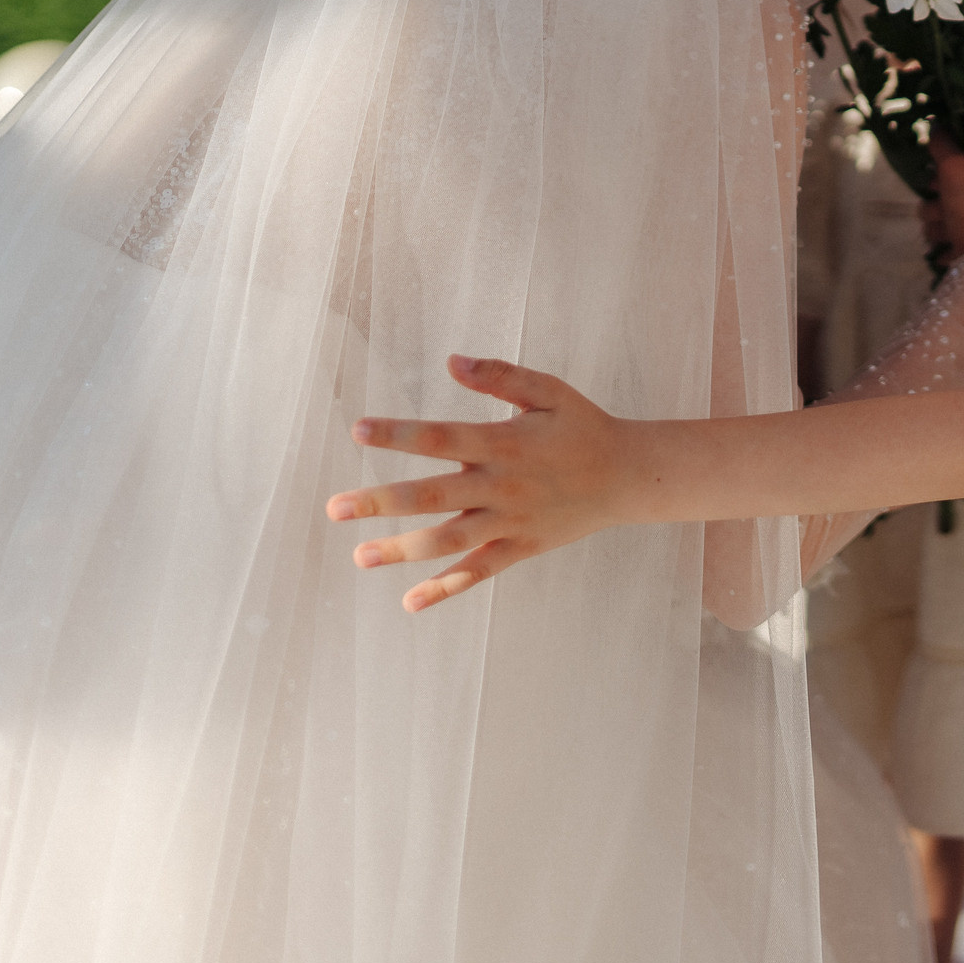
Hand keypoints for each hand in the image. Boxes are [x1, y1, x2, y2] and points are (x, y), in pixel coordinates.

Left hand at [328, 355, 639, 611]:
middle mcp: (502, 486)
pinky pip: (479, 572)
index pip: (442, 438)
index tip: (360, 430)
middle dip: (381, 502)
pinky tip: (410, 601)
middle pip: (433, 496)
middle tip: (334, 508)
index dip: (401, 434)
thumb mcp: (549, 390)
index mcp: (505, 443)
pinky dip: (446, 588)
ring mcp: (510, 522)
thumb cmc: (583, 425)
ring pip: (449, 541)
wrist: (629, 475)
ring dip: (402, 550)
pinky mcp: (521, 548)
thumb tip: (452, 361)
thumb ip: (501, 375)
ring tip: (359, 556)